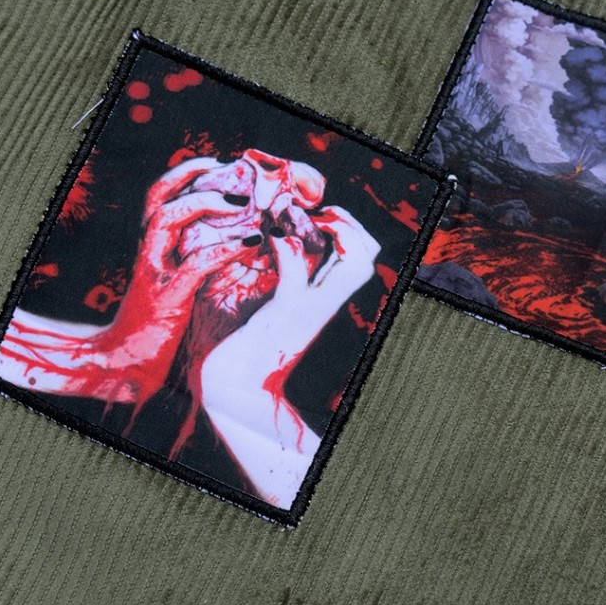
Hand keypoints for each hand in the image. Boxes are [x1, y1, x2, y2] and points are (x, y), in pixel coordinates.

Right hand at [0, 157, 260, 404]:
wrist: (125, 362)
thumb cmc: (155, 323)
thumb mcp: (173, 281)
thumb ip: (192, 258)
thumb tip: (233, 237)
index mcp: (149, 246)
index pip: (158, 195)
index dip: (185, 173)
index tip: (216, 163)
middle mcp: (147, 252)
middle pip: (160, 197)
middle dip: (194, 178)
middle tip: (233, 175)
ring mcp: (154, 272)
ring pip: (169, 220)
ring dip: (206, 204)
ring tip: (241, 204)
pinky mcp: (167, 296)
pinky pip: (195, 263)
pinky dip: (225, 248)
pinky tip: (252, 242)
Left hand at [199, 206, 379, 507]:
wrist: (236, 387)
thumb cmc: (247, 342)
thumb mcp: (274, 302)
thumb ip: (288, 276)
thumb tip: (283, 238)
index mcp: (324, 299)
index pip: (365, 256)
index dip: (350, 227)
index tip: (317, 217)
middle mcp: (324, 304)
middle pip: (369, 256)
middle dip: (348, 222)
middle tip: (314, 217)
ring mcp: (308, 309)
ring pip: (355, 264)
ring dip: (330, 229)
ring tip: (299, 223)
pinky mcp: (283, 315)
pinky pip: (298, 274)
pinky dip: (288, 247)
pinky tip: (269, 236)